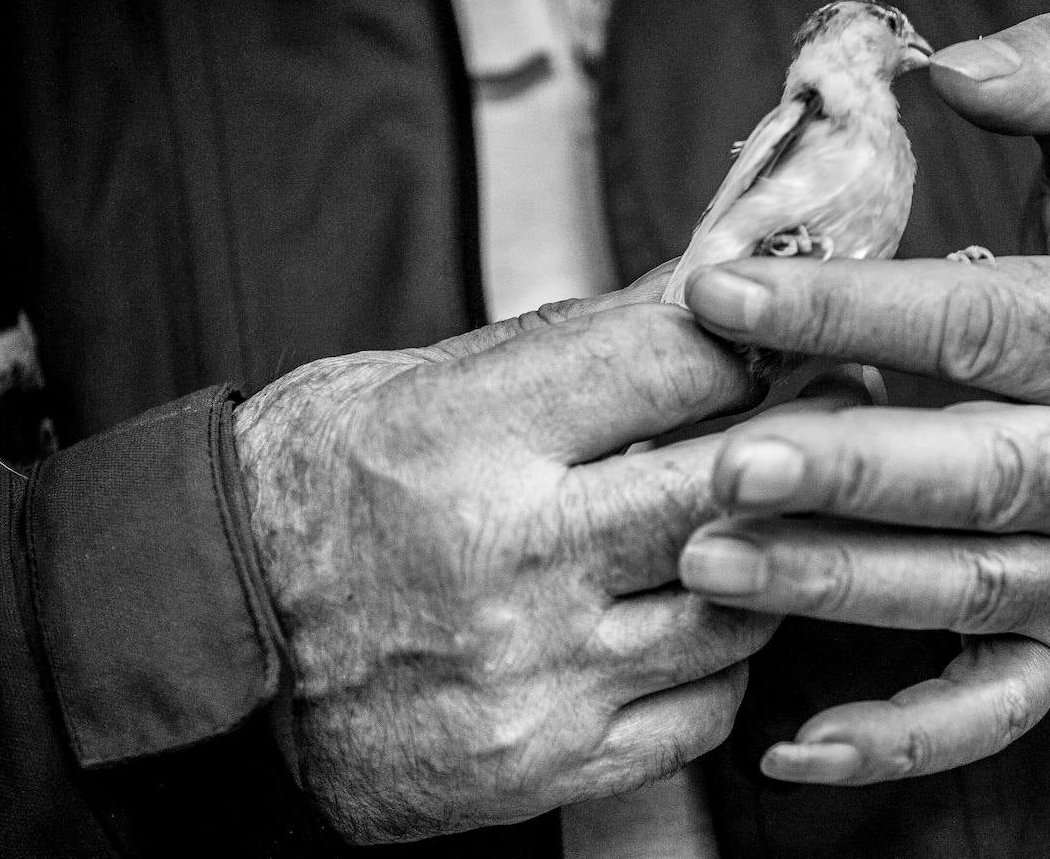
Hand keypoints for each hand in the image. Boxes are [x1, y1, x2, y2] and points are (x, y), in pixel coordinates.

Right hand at [235, 266, 780, 842]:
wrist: (216, 652)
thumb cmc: (310, 496)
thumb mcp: (410, 383)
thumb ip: (564, 346)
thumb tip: (696, 289)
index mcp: (465, 434)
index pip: (672, 358)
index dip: (752, 337)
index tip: (779, 338)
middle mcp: (510, 556)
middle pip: (735, 482)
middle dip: (807, 441)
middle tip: (833, 418)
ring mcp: (537, 673)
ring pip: (742, 605)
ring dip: (767, 557)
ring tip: (748, 525)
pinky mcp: (547, 761)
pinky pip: (706, 710)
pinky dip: (718, 661)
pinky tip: (686, 624)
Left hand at [676, 14, 1049, 784]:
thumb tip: (944, 65)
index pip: (977, 324)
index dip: (850, 309)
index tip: (724, 292)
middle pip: (975, 478)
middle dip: (849, 474)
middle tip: (727, 465)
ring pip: (962, 593)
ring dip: (839, 589)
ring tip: (713, 570)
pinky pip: (990, 707)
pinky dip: (901, 741)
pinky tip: (796, 750)